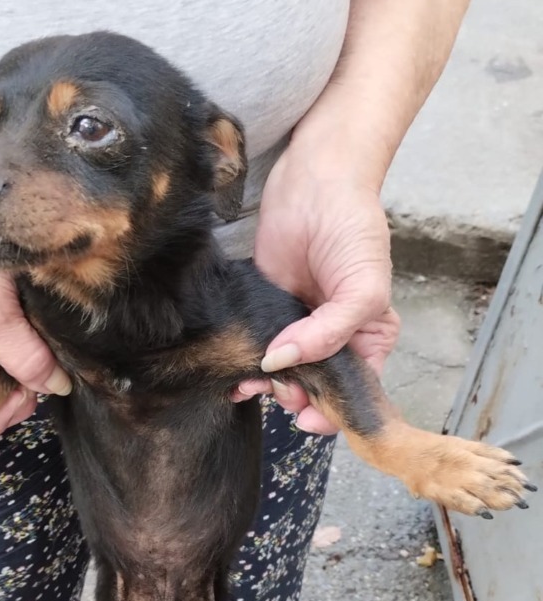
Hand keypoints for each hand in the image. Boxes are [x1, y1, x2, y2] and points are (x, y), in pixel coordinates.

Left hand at [235, 150, 399, 433]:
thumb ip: (330, 333)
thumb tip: (284, 362)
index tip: (308, 420)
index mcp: (367, 339)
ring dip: (265, 387)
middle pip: (313, 389)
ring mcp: (295, 327)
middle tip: (280, 392)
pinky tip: (234, 376)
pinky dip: (243, 366)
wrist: (316, 180)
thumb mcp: (362, 288)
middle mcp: (332, 339)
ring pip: (280, 375)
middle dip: (296, 399)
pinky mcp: (262, 311)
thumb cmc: (353, 228)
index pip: (353, 391)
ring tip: (251, 384)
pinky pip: (252, 349)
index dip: (332, 412)